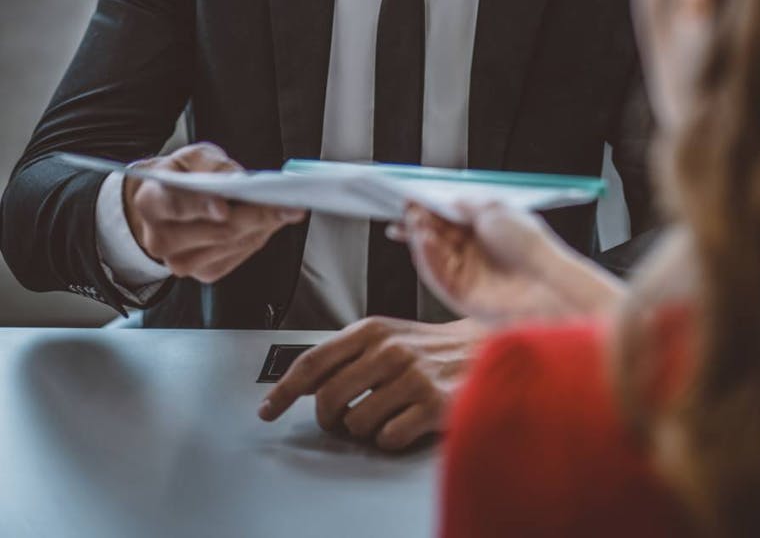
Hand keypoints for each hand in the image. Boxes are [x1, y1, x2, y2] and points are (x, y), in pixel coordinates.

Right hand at [122, 141, 304, 283]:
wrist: (168, 205)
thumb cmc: (182, 177)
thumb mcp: (193, 157)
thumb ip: (213, 165)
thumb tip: (237, 179)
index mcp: (151, 202)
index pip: (177, 206)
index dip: (202, 207)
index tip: (224, 207)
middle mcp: (161, 239)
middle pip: (216, 230)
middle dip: (255, 215)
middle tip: (286, 203)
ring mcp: (182, 262)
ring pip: (233, 243)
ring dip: (264, 226)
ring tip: (287, 209)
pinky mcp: (204, 273)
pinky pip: (239, 254)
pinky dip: (259, 236)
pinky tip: (271, 221)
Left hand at [258, 316, 484, 450]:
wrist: (482, 349)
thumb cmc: (426, 348)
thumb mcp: (383, 337)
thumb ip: (344, 355)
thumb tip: (301, 382)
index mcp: (371, 330)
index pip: (313, 362)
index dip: (284, 389)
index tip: (268, 409)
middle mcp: (389, 350)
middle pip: (328, 398)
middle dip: (327, 419)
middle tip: (337, 420)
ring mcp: (412, 377)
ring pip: (356, 423)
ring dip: (362, 429)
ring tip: (381, 414)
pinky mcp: (433, 405)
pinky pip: (388, 438)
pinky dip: (389, 438)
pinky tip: (403, 422)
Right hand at [396, 202, 624, 324]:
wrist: (546, 282)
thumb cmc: (528, 243)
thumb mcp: (495, 210)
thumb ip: (466, 205)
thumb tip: (445, 200)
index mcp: (485, 231)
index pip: (448, 218)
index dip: (429, 209)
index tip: (409, 197)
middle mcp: (475, 253)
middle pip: (437, 237)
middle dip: (419, 222)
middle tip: (404, 209)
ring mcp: (468, 275)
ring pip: (434, 256)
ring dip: (420, 238)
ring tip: (413, 220)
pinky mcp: (462, 297)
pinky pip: (438, 276)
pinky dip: (427, 257)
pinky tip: (423, 240)